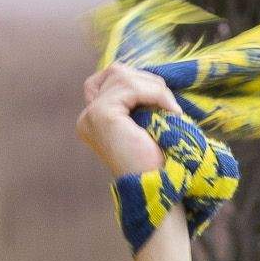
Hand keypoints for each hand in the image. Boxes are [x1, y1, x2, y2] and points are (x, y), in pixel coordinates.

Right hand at [78, 62, 183, 181]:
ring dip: (155, 88)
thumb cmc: (157, 160)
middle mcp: (86, 117)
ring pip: (123, 76)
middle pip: (115, 72)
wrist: (158, 188)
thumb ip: (139, 99)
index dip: (139, 82)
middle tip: (170, 105)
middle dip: (148, 81)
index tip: (161, 101)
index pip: (110, 79)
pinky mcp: (101, 114)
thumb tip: (150, 74)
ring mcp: (90, 115)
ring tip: (172, 110)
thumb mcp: (145, 121)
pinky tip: (172, 111)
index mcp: (94, 119)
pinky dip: (156, 94)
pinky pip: (130, 87)